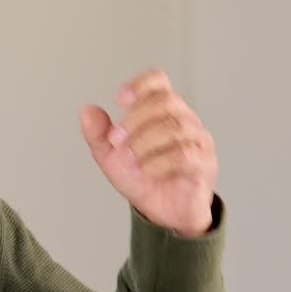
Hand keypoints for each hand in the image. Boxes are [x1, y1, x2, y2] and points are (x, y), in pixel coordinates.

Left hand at [79, 70, 217, 236]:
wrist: (161, 210)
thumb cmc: (140, 175)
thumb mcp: (110, 155)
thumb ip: (98, 133)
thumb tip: (86, 110)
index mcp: (161, 111)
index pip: (158, 81)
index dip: (141, 84)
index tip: (119, 99)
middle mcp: (183, 119)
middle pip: (166, 101)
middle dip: (135, 119)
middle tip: (115, 141)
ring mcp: (197, 140)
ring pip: (175, 127)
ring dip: (144, 142)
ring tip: (129, 159)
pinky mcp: (204, 164)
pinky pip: (186, 154)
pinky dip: (160, 162)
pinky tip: (146, 170)